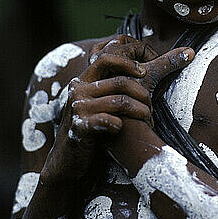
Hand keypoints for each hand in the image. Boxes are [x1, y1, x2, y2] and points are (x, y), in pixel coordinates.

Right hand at [40, 36, 193, 182]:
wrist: (66, 159)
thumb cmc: (89, 129)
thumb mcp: (96, 103)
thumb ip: (111, 88)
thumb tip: (143, 72)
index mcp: (83, 81)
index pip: (106, 59)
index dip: (128, 63)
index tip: (144, 73)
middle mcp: (78, 90)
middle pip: (121, 82)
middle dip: (143, 94)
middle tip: (151, 108)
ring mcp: (78, 108)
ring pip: (120, 101)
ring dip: (140, 111)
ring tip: (147, 120)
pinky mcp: (79, 127)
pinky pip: (109, 121)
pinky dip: (120, 125)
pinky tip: (122, 130)